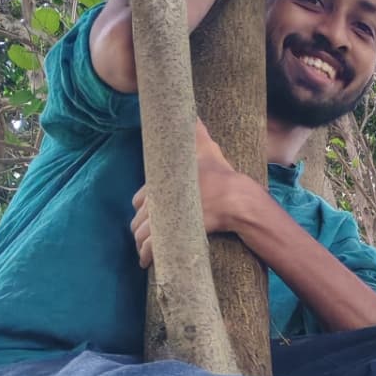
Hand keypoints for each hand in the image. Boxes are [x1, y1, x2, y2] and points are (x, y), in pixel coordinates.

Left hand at [130, 121, 246, 264]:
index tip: (146, 214)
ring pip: (144, 235)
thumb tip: (194, 113)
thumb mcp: (206, 148)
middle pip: (139, 218)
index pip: (140, 198)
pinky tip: (146, 263)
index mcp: (162, 182)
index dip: (142, 207)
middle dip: (140, 228)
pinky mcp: (174, 236)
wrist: (236, 199)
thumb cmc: (220, 174)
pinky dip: (148, 256)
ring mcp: (166, 219)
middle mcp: (160, 201)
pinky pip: (154, 249)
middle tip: (144, 235)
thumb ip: (197, 132)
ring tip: (144, 252)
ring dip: (141, 244)